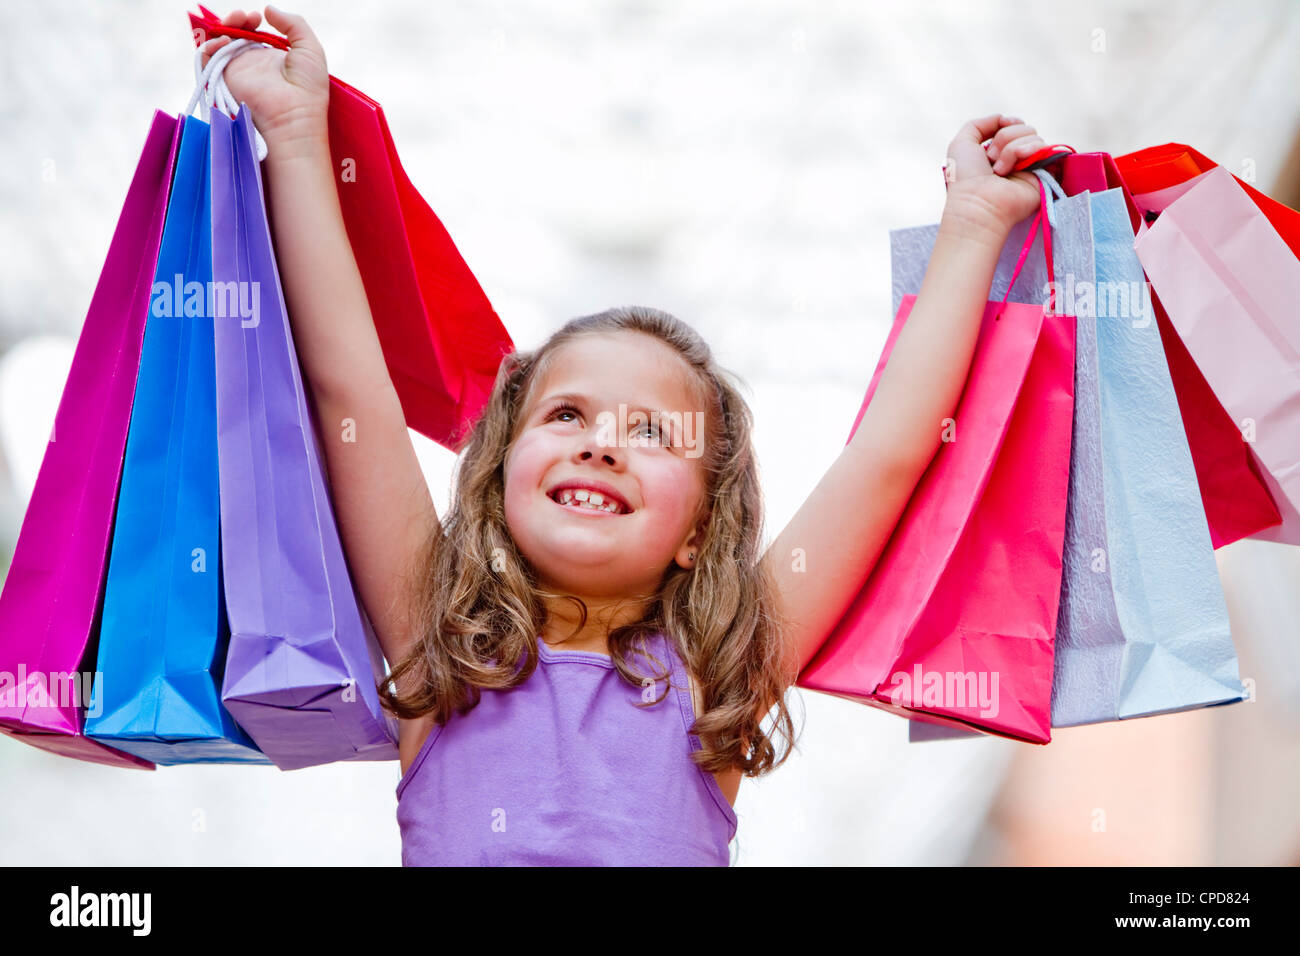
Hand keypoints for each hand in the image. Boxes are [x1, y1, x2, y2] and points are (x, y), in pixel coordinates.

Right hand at [197, 7, 329, 155]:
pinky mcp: (224, 80)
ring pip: (220, 42)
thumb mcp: (310, 49)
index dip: (252, 21)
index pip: (254, 33)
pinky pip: (208, 59)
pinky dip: (211, 46)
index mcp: (272, 58)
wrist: (295, 116)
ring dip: (224, 27)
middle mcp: (252, 64)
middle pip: (234, 34)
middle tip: (247, 17)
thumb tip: (268, 8)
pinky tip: (225, 40)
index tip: (259, 17)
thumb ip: (294, 24)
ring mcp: (237, 71)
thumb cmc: (308, 89)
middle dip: (237, 19)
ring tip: (238, 21)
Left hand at [941, 113, 1045, 234]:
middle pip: (1022, 127)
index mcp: (997, 151)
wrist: (978, 203)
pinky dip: (1024, 151)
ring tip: (1000, 172)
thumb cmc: (965, 177)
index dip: (1003, 125)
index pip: (1012, 124)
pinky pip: (1043, 146)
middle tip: (991, 162)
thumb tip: (1006, 119)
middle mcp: (1015, 157)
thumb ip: (980, 124)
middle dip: (1004, 139)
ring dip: (1010, 149)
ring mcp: (1030, 165)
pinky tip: (1014, 169)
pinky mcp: (1043, 173)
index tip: (990, 142)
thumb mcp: (962, 143)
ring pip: (1032, 135)